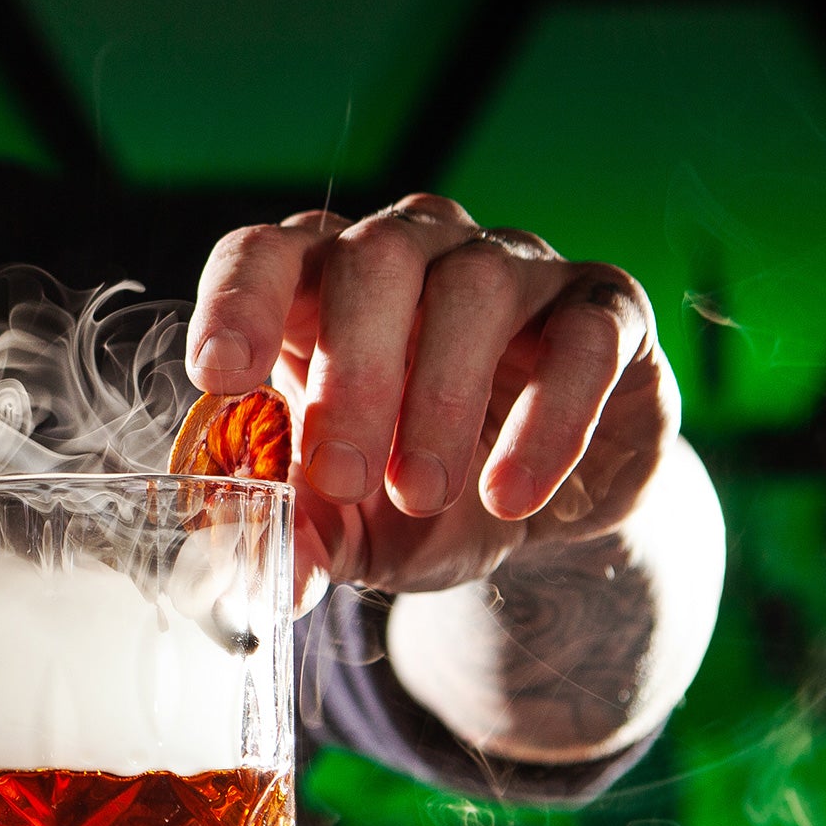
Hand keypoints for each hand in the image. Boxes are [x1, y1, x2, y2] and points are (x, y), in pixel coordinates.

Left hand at [186, 195, 681, 609]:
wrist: (540, 513)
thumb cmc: (411, 493)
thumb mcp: (345, 526)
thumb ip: (300, 537)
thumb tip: (266, 577)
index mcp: (320, 285)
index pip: (265, 253)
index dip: (238, 301)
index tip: (221, 374)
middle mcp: (413, 248)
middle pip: (374, 259)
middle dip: (353, 372)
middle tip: (344, 476)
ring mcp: (512, 265)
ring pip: (473, 286)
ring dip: (441, 396)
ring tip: (421, 493)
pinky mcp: (604, 310)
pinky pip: (584, 337)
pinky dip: (548, 417)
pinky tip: (511, 492)